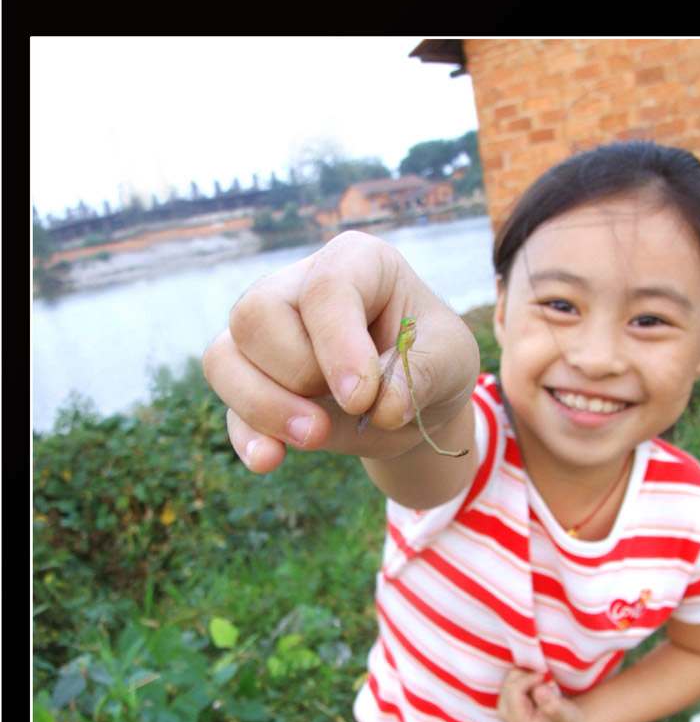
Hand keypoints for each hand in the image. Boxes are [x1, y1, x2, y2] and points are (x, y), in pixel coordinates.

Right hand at [202, 231, 478, 472]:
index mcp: (356, 262)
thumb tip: (381, 408)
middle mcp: (297, 287)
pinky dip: (248, 437)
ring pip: (224, 358)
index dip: (337, 345)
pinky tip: (270, 459)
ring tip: (316, 437)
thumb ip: (423, 375)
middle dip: (299, 375)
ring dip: (264, 407)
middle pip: (256, 316)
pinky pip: (228, 407)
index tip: (362, 399)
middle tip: (353, 410)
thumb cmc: (432, 361)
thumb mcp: (452, 361)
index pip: (326, 289)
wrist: (414, 401)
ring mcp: (266, 336)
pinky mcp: (253, 382)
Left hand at [497, 667, 585, 721]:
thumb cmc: (566, 720)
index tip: (546, 678)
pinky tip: (538, 686)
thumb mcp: (565, 715)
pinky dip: (527, 675)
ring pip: (512, 675)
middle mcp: (506, 713)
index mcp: (517, 721)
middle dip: (530, 677)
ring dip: (529, 676)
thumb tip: (539, 691)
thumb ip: (552, 706)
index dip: (530, 678)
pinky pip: (514, 675)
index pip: (514, 689)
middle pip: (511, 680)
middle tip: (547, 686)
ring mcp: (505, 704)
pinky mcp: (507, 696)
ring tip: (544, 688)